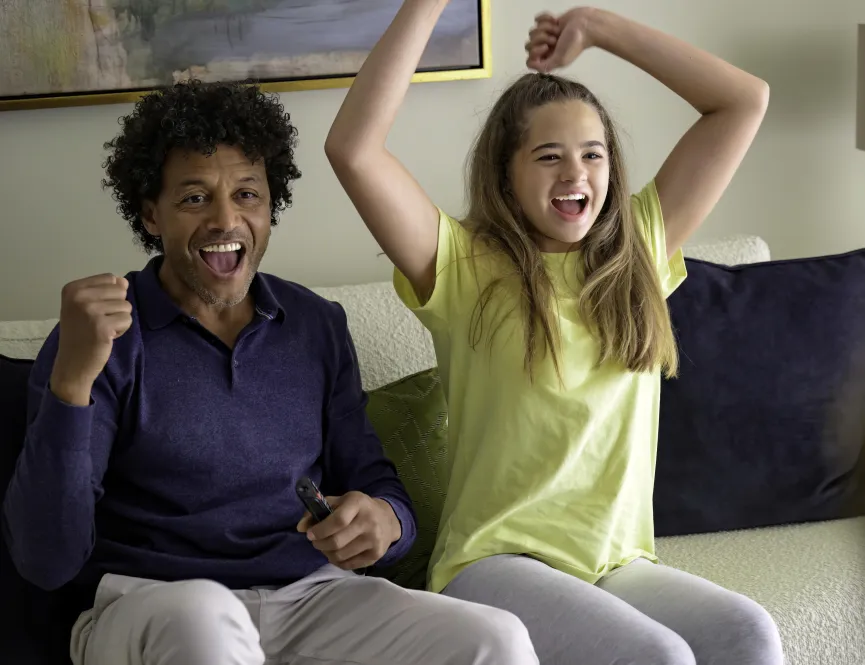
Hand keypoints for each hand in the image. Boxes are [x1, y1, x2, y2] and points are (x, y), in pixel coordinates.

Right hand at [50, 274, 131, 405]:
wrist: (72, 364)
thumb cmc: (80, 333)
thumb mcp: (85, 306)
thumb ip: (104, 290)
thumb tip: (124, 281)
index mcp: (72, 288)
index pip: (111, 278)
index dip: (110, 296)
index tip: (94, 311)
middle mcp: (79, 296)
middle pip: (121, 291)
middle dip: (116, 308)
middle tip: (99, 322)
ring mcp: (90, 311)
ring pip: (126, 306)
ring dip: (118, 320)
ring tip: (101, 330)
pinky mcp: (102, 326)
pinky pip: (128, 320)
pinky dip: (121, 330)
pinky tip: (105, 337)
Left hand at [297, 492, 400, 569]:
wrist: (387, 519)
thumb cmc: (358, 508)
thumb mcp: (340, 502)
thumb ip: (317, 511)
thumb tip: (300, 527)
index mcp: (358, 503)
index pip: (338, 520)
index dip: (320, 530)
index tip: (310, 534)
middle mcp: (368, 521)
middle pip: (337, 542)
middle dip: (320, 544)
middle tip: (316, 542)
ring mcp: (374, 539)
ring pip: (340, 555)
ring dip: (327, 554)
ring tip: (327, 547)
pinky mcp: (376, 554)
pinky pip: (348, 565)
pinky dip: (337, 562)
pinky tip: (337, 554)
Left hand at [525, 8, 595, 72]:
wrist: (586, 25)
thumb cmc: (575, 44)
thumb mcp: (560, 61)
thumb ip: (544, 66)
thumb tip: (531, 64)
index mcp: (547, 60)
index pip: (529, 61)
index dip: (534, 53)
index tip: (546, 48)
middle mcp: (545, 49)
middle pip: (528, 45)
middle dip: (540, 40)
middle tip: (554, 39)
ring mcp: (546, 35)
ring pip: (532, 32)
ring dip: (545, 29)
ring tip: (557, 30)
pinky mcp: (548, 22)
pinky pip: (537, 19)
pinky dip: (545, 18)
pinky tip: (555, 21)